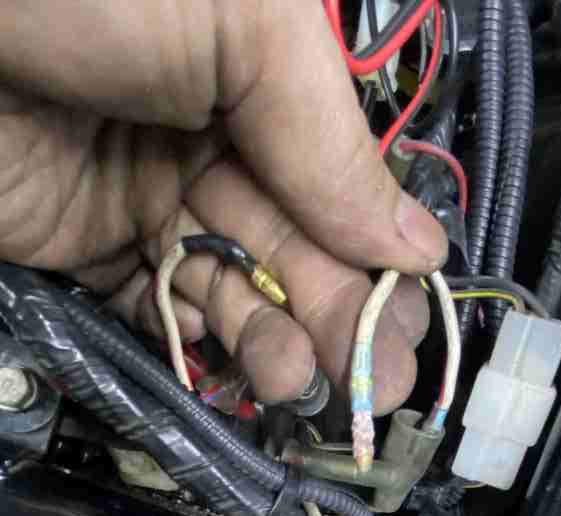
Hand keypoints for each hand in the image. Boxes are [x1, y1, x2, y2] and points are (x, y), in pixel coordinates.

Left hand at [0, 1, 446, 411]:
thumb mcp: (248, 29)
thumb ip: (331, 143)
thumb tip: (417, 245)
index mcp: (271, 83)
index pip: (347, 190)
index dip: (380, 260)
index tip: (406, 320)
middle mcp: (221, 144)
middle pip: (300, 252)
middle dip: (341, 318)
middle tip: (374, 384)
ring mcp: (155, 200)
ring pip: (238, 290)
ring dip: (275, 342)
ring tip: (297, 380)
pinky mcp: (93, 248)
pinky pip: (161, 307)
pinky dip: (197, 341)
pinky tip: (226, 355)